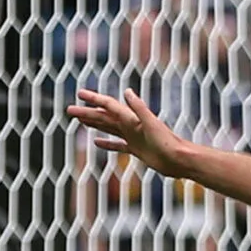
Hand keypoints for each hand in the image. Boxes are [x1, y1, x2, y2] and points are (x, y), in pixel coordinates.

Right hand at [69, 87, 187, 178]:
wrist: (180, 159)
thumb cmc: (168, 142)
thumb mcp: (151, 123)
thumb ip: (139, 107)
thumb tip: (127, 91)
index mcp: (132, 118)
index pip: (109, 105)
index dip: (94, 99)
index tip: (79, 94)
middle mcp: (131, 126)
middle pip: (104, 117)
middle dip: (87, 112)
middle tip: (70, 110)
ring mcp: (133, 138)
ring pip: (108, 129)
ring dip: (94, 124)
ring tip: (80, 120)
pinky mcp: (136, 150)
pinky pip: (117, 145)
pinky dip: (106, 143)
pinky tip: (97, 142)